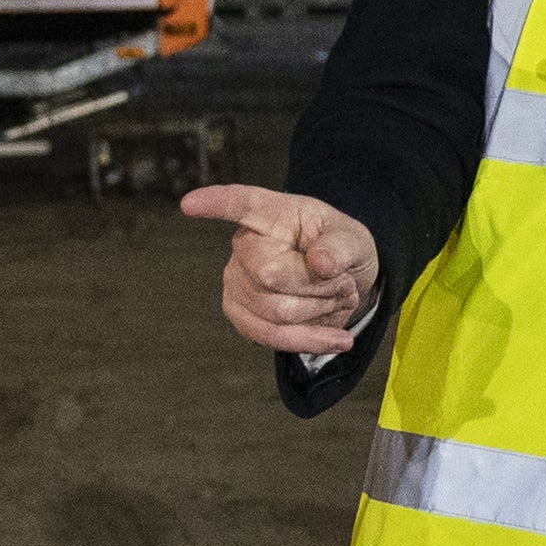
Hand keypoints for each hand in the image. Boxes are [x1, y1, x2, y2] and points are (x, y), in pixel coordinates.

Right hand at [178, 184, 380, 354]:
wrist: (342, 283)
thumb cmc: (341, 250)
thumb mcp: (355, 240)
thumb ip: (341, 248)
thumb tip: (321, 263)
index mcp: (272, 214)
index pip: (241, 204)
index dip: (215, 204)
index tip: (189, 204)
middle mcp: (245, 245)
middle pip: (272, 276)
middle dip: (319, 287)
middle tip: (343, 282)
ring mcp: (236, 281)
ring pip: (277, 313)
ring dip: (319, 313)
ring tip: (337, 298)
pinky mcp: (239, 315)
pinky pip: (272, 337)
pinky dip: (310, 341)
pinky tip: (337, 339)